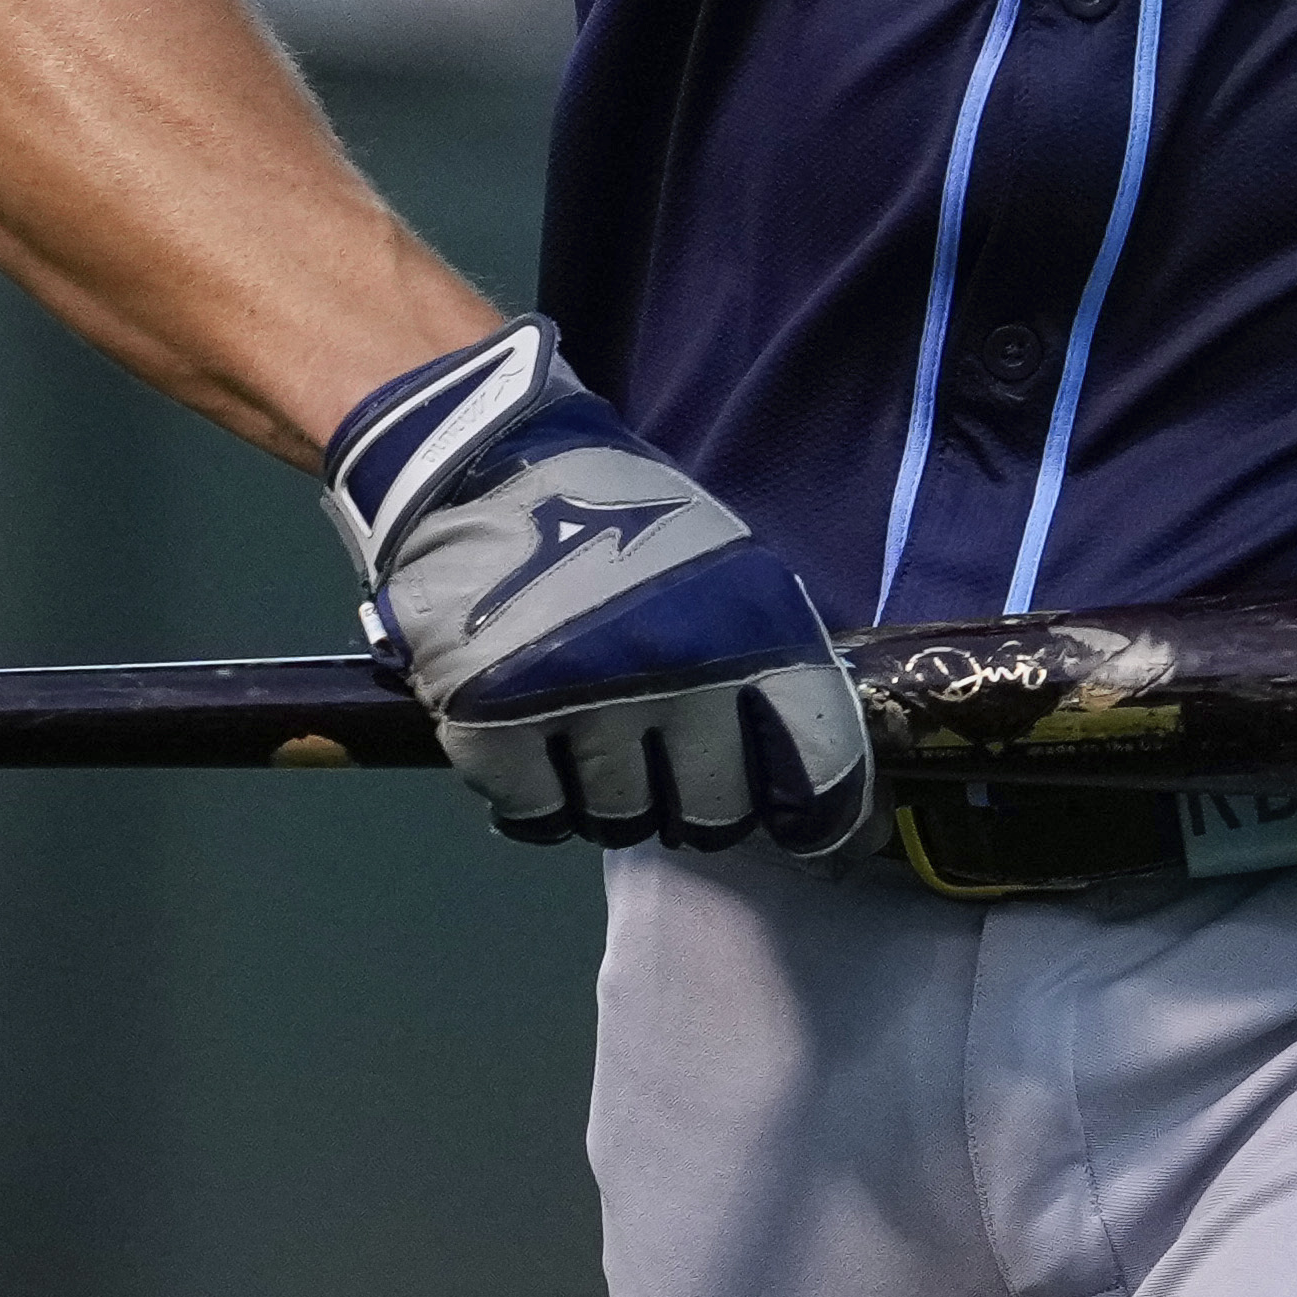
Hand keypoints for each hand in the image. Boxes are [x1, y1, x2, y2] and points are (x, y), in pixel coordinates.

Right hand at [318, 317, 870, 854]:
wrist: (478, 462)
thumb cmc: (611, 510)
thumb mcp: (720, 562)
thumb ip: (756, 654)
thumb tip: (791, 759)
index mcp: (753, 625)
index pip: (817, 760)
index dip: (818, 814)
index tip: (805, 834)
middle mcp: (681, 675)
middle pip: (713, 811)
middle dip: (698, 804)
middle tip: (670, 775)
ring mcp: (584, 706)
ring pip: (621, 819)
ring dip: (611, 797)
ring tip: (590, 746)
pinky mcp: (495, 729)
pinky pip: (538, 814)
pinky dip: (537, 799)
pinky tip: (532, 754)